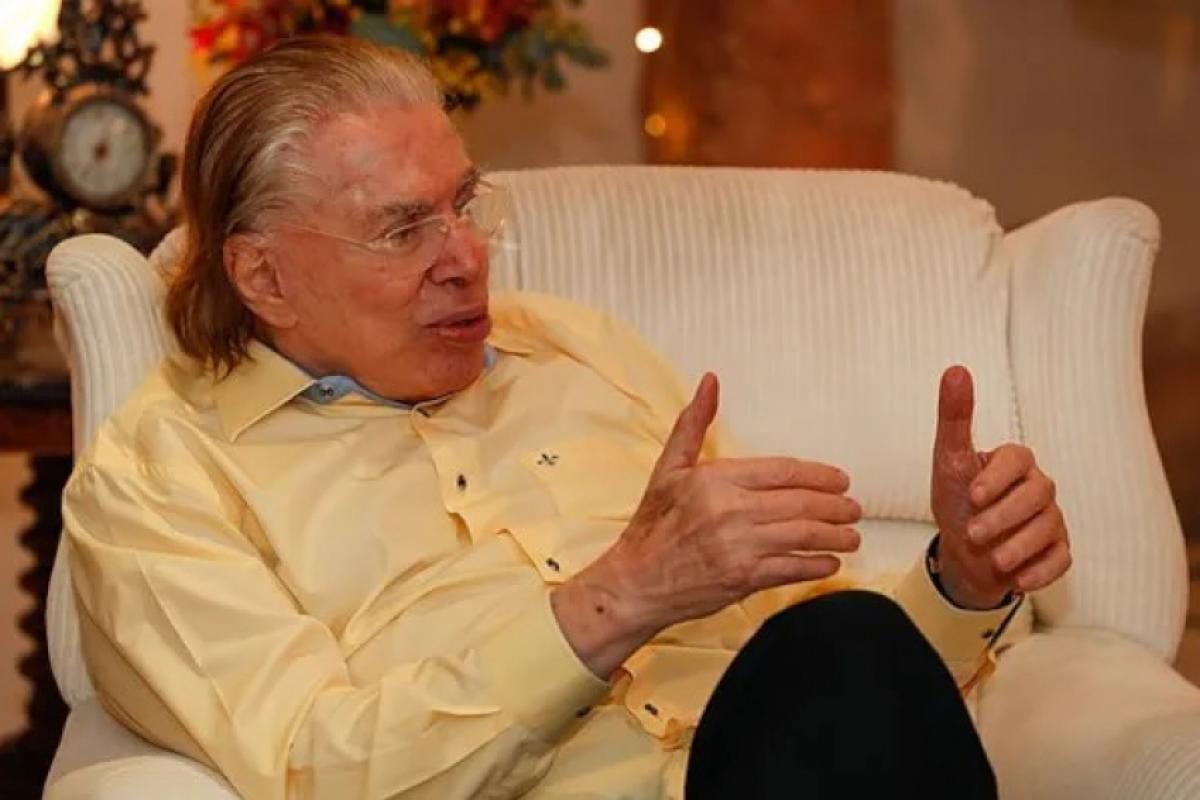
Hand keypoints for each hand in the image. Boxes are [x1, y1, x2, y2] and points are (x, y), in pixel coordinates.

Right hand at [553, 373, 861, 676]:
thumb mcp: (669, 469)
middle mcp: (731, 511)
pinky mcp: (744, 579)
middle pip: (801, 503)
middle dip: (836, 506)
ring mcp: (740, 547)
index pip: (783, 471)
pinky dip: (818, 564)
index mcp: (716, 480)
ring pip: (804, 536)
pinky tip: (830, 561)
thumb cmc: (653, 525)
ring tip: (852, 535)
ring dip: (835, 535)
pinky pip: (793, 568)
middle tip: (853, 508)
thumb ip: (694, 424)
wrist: (636, 582)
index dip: (819, 475)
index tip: (840, 480)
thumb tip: (711, 381)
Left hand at [930, 366, 1071, 609]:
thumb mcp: (948, 460)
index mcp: (1014, 461)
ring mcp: (1051, 519)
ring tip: (993, 559)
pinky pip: (1062, 560)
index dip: (996, 478)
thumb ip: (954, 418)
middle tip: (973, 532)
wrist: (961, 551)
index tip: (971, 496)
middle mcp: (1038, 487)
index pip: (1017, 458)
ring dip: (1019, 547)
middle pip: (1037, 494)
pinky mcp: (1058, 550)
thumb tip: (956, 368)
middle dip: (1004, 516)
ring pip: (1049, 528)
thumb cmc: (955, 500)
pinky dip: (1040, 572)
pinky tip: (1017, 581)